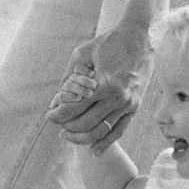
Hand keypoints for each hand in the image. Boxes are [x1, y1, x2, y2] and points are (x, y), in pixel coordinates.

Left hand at [46, 19, 152, 150]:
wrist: (139, 37)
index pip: (73, 108)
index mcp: (104, 83)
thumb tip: (56, 102)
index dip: (57, 114)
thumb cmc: (108, 43)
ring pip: (100, 131)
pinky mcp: (135, 107)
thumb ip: (68, 79)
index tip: (49, 114)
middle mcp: (117, 97)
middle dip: (66, 125)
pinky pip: (119, 130)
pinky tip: (93, 151)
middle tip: (57, 122)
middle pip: (85, 123)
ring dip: (81, 137)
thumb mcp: (82, 54)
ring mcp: (128, 104)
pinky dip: (105, 143)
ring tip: (68, 134)